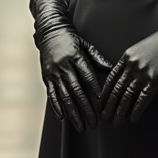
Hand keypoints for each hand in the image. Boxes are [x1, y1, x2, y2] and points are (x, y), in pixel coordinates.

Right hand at [30, 0, 110, 131]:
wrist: (49, 30)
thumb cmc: (71, 38)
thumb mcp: (85, 44)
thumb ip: (97, 57)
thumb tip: (111, 68)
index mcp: (75, 57)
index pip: (87, 76)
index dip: (95, 90)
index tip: (102, 103)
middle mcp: (64, 66)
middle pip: (76, 91)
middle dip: (85, 109)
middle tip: (94, 124)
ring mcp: (54, 72)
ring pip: (64, 96)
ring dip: (72, 113)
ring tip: (80, 126)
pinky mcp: (46, 76)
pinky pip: (51, 94)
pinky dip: (57, 106)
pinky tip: (62, 117)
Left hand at [99, 23, 157, 125]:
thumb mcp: (137, 50)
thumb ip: (128, 63)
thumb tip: (122, 79)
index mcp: (125, 58)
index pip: (111, 79)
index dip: (104, 93)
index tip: (100, 103)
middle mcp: (131, 66)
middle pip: (116, 90)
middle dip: (109, 106)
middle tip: (105, 117)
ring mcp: (142, 74)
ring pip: (127, 97)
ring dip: (120, 112)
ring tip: (116, 122)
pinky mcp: (154, 80)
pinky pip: (143, 98)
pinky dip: (137, 110)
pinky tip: (133, 118)